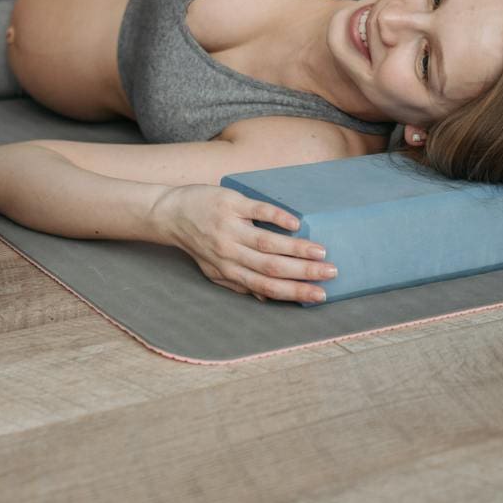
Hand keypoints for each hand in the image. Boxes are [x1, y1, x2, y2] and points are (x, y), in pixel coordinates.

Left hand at [152, 184, 336, 302]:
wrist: (170, 214)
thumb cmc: (197, 243)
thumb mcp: (214, 270)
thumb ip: (239, 284)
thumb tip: (267, 298)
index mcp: (229, 271)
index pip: (267, 287)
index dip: (294, 293)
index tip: (320, 296)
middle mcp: (230, 253)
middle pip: (272, 267)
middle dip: (304, 273)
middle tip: (332, 273)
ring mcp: (230, 227)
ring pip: (267, 242)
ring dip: (297, 248)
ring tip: (321, 252)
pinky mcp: (230, 204)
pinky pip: (257, 211)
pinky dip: (277, 218)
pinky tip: (295, 223)